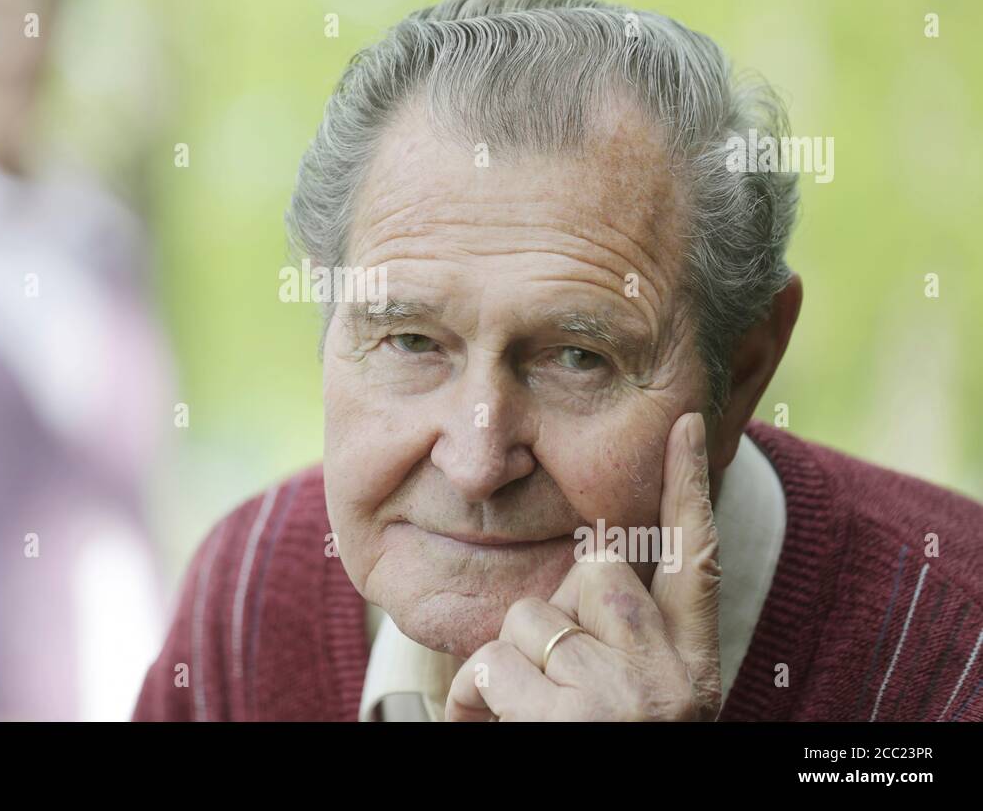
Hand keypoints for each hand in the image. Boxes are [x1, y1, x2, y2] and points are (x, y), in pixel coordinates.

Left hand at [445, 411, 721, 720]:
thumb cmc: (608, 749)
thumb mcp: (642, 700)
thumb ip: (624, 635)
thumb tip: (584, 564)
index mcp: (695, 668)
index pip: (697, 558)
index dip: (689, 487)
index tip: (686, 423)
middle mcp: (673, 678)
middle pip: (595, 571)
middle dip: (554, 604)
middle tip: (555, 668)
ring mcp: (625, 700)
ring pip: (531, 617)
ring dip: (508, 662)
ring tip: (528, 714)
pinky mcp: (572, 721)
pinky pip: (492, 666)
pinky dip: (474, 699)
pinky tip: (491, 729)